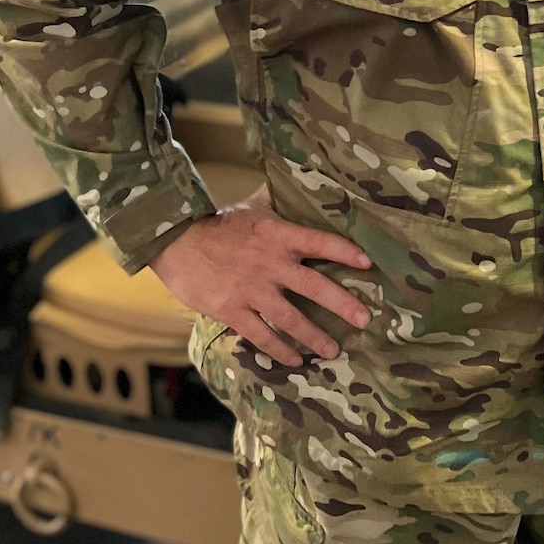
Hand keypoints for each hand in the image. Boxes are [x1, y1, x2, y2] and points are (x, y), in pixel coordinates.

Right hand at [151, 205, 371, 368]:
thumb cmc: (218, 225)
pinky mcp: (232, 310)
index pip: (319, 242)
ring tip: (332, 350)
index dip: (344, 251)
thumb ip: (279, 205)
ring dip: (314, 337)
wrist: (175, 243)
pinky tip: (294, 360)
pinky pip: (262, 335)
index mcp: (277, 236)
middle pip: (314, 286)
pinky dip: (280, 350)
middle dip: (343, 304)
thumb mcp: (252, 208)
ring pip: (291, 318)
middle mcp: (269, 264)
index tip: (368, 263)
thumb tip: (300, 184)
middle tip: (364, 319)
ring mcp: (251, 290)